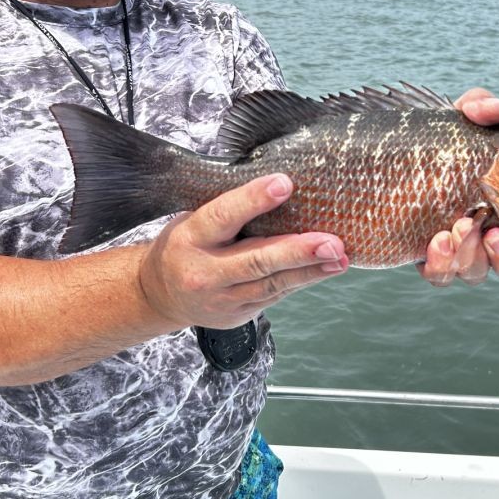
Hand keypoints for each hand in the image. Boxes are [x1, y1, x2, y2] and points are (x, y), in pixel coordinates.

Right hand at [138, 173, 347, 328]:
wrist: (159, 294)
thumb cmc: (186, 245)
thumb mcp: (193, 220)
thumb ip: (229, 210)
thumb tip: (280, 186)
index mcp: (192, 237)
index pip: (223, 216)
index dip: (253, 200)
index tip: (284, 184)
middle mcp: (205, 272)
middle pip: (256, 260)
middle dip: (298, 251)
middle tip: (331, 242)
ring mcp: (222, 299)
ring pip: (272, 283)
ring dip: (310, 270)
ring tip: (339, 257)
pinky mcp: (238, 314)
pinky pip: (275, 295)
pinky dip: (302, 280)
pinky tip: (325, 269)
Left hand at [417, 87, 498, 286]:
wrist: (381, 157)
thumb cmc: (434, 138)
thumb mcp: (457, 117)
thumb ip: (479, 106)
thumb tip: (497, 109)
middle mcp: (488, 230)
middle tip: (497, 233)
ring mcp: (457, 246)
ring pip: (478, 271)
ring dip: (473, 255)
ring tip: (459, 226)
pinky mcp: (426, 255)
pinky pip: (440, 275)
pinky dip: (442, 263)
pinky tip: (435, 241)